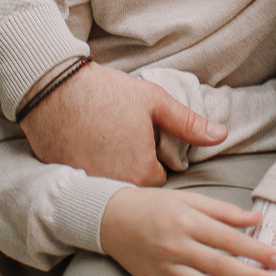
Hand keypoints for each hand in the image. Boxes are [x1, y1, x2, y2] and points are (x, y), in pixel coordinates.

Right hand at [21, 62, 225, 184]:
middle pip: (135, 186)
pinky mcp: (64, 181)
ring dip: (111, 171)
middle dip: (133, 168)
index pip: (160, 180)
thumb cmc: (106, 92)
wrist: (53, 88)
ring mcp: (87, 187)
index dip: (154, 159)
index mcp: (142, 172)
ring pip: (111, 186)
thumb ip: (189, 124)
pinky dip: (87, 170)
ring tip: (103, 143)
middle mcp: (115, 187)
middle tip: (122, 140)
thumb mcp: (154, 102)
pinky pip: (84, 184)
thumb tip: (222, 135)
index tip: (143, 140)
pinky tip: (84, 147)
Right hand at [100, 186, 275, 275]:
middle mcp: (176, 247)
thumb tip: (257, 220)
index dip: (256, 250)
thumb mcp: (189, 199)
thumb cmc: (154, 205)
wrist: (111, 218)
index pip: (228, 239)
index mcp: (187, 222)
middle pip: (219, 266)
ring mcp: (164, 268)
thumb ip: (223, 211)